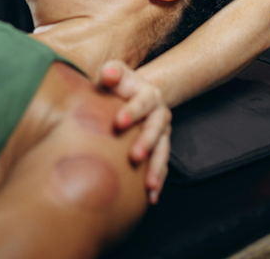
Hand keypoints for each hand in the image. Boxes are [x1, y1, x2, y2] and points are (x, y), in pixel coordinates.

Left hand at [99, 60, 170, 204]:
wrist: (130, 95)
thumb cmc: (116, 85)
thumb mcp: (113, 73)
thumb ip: (111, 72)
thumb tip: (107, 74)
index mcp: (149, 94)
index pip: (143, 102)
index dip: (132, 112)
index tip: (118, 122)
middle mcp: (159, 114)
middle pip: (156, 129)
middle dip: (147, 143)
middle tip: (134, 156)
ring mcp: (162, 133)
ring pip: (162, 151)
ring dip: (156, 167)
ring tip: (149, 184)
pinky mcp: (159, 149)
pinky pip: (162, 166)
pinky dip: (158, 180)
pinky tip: (151, 197)